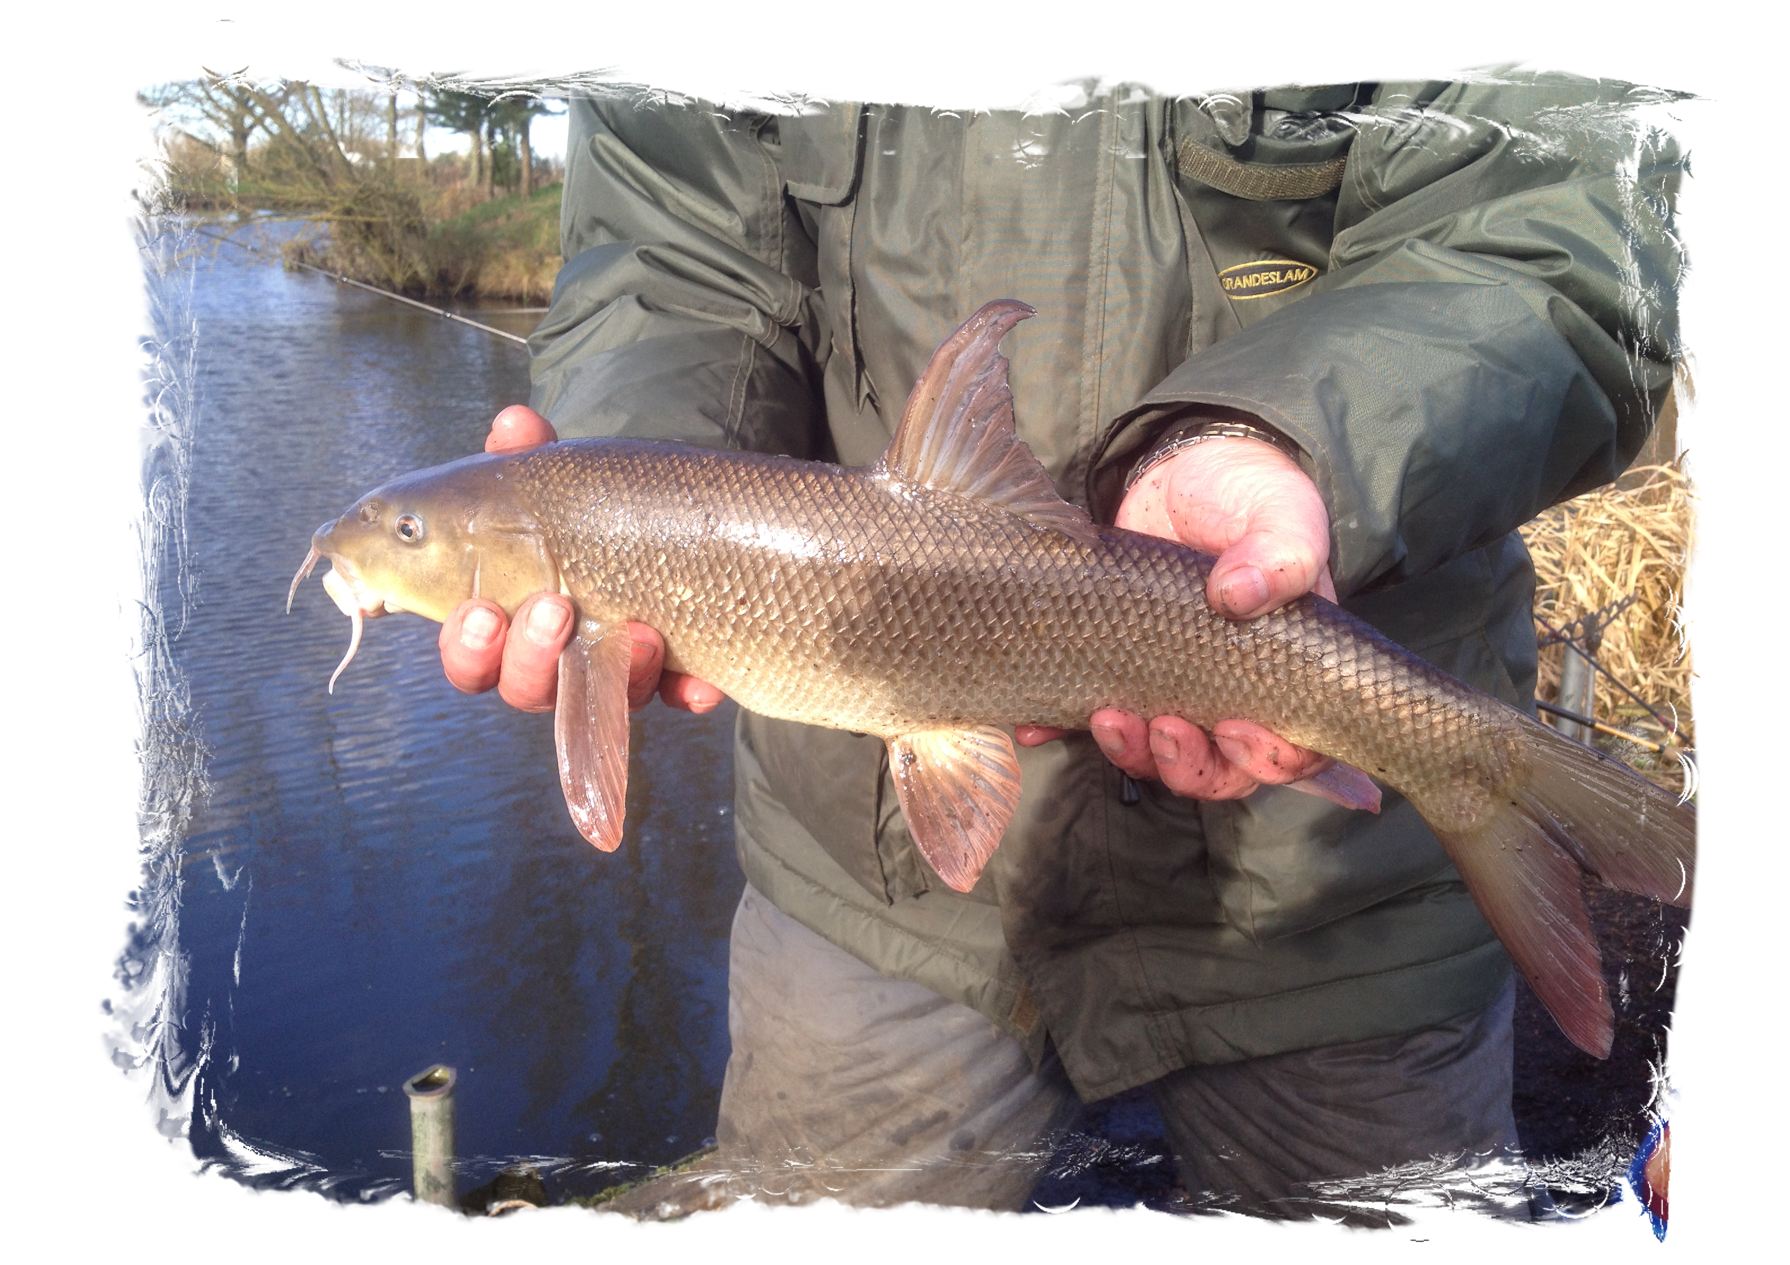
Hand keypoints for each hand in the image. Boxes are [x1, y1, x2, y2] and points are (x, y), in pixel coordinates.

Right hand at [435, 405, 727, 715]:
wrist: (664, 519)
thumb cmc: (585, 510)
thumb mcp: (555, 481)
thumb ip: (528, 458)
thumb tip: (514, 424)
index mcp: (508, 623)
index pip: (472, 659)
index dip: (469, 647)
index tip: (481, 611)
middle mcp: (557, 661)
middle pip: (528, 689)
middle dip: (535, 655)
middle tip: (554, 607)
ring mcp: (617, 672)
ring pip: (606, 697)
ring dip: (619, 670)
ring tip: (637, 628)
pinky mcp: (674, 674)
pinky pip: (681, 697)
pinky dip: (689, 691)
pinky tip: (701, 685)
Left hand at [1015, 433, 1336, 800]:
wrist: (1185, 472)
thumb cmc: (1249, 498)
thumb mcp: (1281, 514)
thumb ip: (1281, 554)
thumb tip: (1239, 595)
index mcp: (1283, 670)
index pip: (1292, 746)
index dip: (1267, 757)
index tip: (1235, 729)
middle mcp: (1225, 691)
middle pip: (1217, 769)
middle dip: (1188, 766)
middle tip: (1164, 729)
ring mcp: (1165, 684)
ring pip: (1153, 753)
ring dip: (1131, 752)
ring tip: (1108, 718)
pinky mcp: (1111, 665)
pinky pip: (1085, 716)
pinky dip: (1061, 727)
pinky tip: (1037, 724)